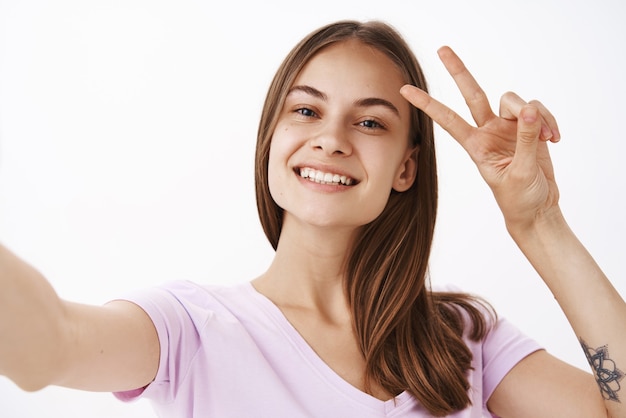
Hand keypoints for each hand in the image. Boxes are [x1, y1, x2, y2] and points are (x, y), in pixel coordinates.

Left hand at [400, 46, 561, 231]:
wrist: (538, 209)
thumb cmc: (520, 199)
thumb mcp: (520, 173)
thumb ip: (526, 141)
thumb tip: (530, 110)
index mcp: (476, 146)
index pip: (447, 120)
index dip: (428, 104)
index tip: (405, 90)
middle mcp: (488, 132)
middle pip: (473, 94)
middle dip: (458, 71)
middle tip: (442, 49)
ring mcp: (508, 128)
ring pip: (516, 101)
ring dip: (537, 115)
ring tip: (549, 138)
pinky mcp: (529, 128)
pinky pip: (538, 110)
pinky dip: (549, 121)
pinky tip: (555, 139)